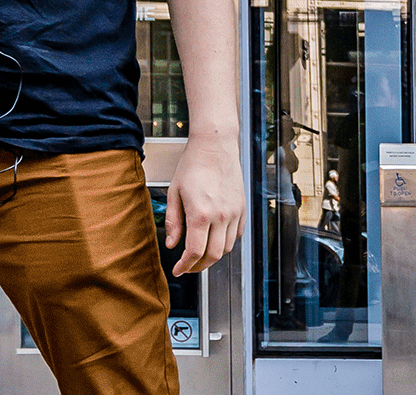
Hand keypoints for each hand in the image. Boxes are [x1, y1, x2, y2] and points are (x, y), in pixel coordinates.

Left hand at [165, 135, 243, 275]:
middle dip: (199, 266)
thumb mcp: (174, 193)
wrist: (215, 145)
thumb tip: (173, 244)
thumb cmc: (193, 165)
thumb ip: (173, 222)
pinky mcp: (242, 207)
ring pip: (226, 248)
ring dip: (213, 255)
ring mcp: (234, 212)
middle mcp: (221, 216)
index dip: (185, 266)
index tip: (178, 269)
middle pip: (213, 255)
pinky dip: (226, 242)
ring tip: (200, 254)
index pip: (195, 252)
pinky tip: (215, 239)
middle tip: (188, 267)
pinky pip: (237, 234)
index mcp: (200, 214)